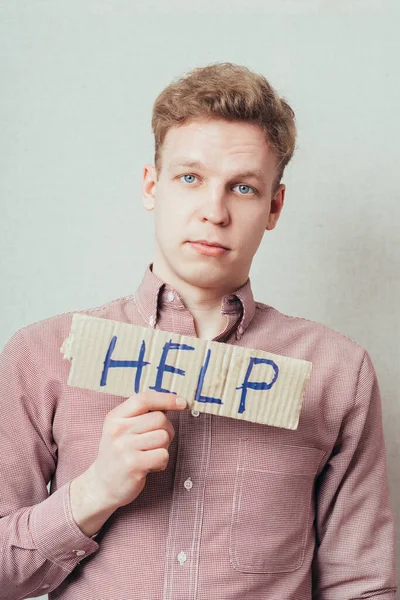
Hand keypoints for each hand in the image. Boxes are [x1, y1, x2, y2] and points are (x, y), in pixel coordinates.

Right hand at [72, 392, 186, 522]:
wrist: (101, 485)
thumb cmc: (119, 454)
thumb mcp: (121, 429)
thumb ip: (141, 415)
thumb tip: (171, 403)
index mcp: (115, 417)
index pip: (144, 399)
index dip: (166, 399)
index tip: (182, 402)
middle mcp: (118, 430)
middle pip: (160, 418)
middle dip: (167, 430)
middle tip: (156, 443)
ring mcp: (124, 447)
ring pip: (163, 437)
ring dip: (164, 447)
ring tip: (150, 455)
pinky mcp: (133, 465)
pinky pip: (163, 455)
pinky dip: (162, 462)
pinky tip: (149, 466)